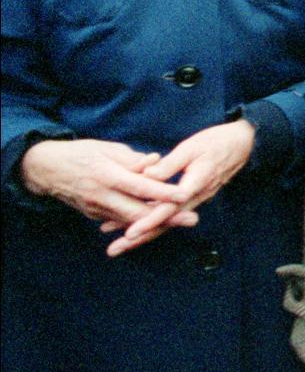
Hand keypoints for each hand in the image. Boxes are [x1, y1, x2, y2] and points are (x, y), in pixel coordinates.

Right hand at [19, 138, 190, 228]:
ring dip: (156, 222)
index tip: (184, 194)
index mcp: (106, 175)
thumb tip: (156, 162)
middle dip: (166, 217)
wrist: (46, 170)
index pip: (140, 186)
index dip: (163, 192)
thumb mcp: (106, 148)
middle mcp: (101, 196)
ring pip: (130, 221)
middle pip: (138, 211)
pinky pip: (120, 221)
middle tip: (192, 218)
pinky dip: (139, 222)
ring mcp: (96, 209)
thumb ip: (133, 159)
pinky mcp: (94, 215)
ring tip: (182, 221)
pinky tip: (159, 222)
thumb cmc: (80, 153)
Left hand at [106, 120, 256, 255]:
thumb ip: (169, 164)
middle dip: (139, 238)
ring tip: (118, 243)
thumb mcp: (192, 148)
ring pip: (167, 221)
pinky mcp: (192, 196)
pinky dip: (153, 220)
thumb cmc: (217, 142)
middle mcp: (195, 197)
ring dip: (143, 233)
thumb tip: (146, 175)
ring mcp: (195, 199)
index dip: (149, 222)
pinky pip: (171, 213)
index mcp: (194, 185)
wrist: (243, 144)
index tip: (130, 234)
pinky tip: (135, 223)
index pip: (169, 208)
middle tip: (114, 250)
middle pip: (165, 223)